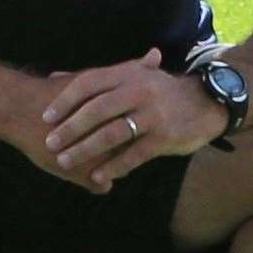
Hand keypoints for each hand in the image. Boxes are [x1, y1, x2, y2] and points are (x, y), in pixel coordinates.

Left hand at [40, 49, 229, 191]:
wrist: (206, 101)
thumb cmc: (158, 91)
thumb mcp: (131, 76)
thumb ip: (95, 79)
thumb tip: (55, 78)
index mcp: (126, 74)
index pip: (89, 83)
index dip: (66, 100)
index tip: (46, 117)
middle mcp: (138, 91)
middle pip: (97, 110)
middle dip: (71, 128)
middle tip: (51, 143)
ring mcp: (152, 115)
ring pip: (112, 133)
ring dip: (86, 149)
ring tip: (66, 161)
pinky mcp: (164, 137)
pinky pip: (134, 154)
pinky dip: (114, 166)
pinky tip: (98, 177)